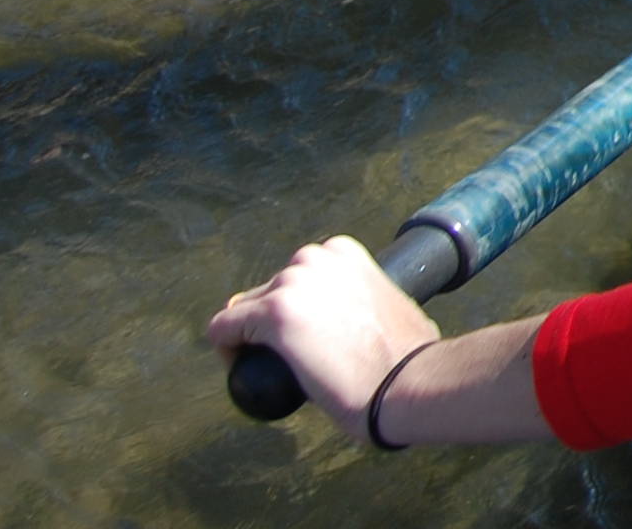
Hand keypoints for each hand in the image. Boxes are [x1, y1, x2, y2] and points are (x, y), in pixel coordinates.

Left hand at [208, 238, 438, 444]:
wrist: (408, 379)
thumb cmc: (407, 354)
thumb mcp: (388, 303)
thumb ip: (366, 298)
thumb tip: (361, 320)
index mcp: (342, 252)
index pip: (295, 277)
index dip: (296, 309)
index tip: (306, 338)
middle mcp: (313, 259)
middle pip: (268, 291)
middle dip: (272, 322)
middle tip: (292, 359)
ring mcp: (291, 284)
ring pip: (244, 310)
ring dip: (251, 336)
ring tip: (273, 369)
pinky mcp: (271, 315)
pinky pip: (224, 329)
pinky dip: (226, 349)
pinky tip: (240, 367)